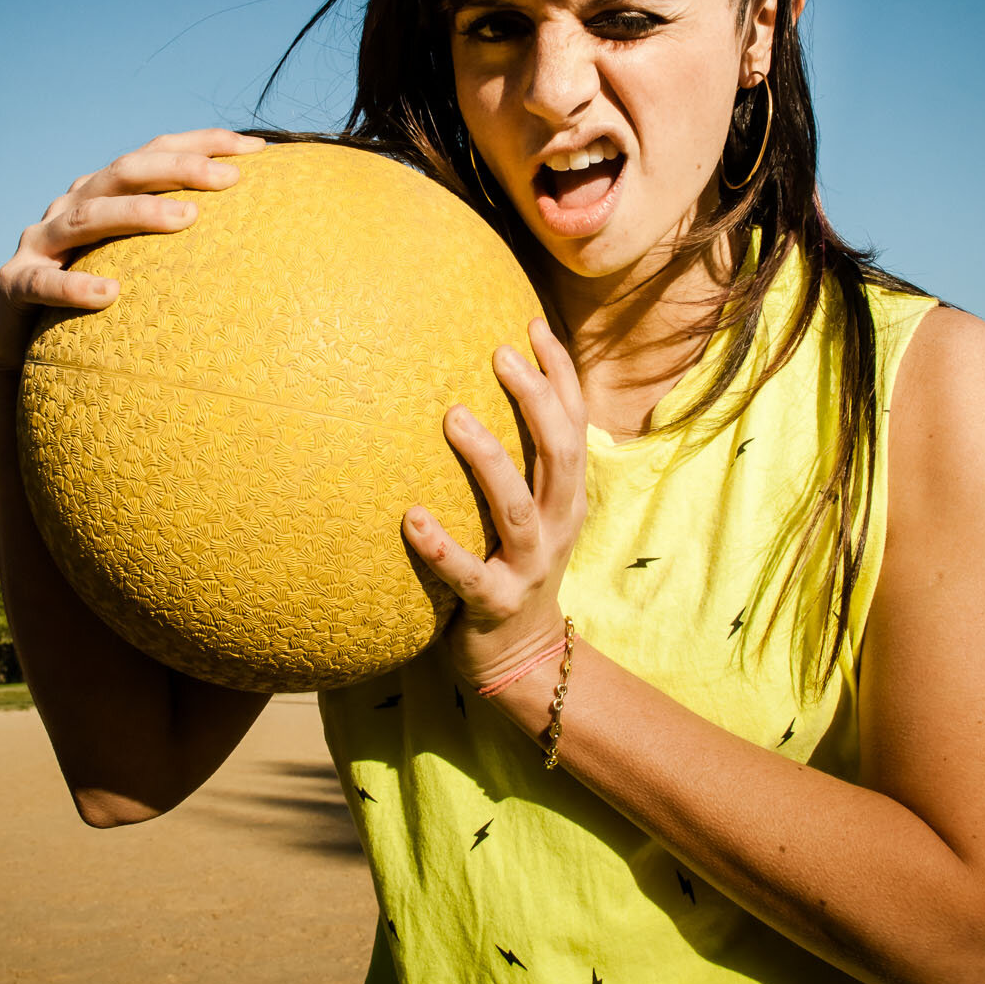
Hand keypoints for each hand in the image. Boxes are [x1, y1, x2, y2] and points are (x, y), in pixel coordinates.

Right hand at [0, 128, 265, 383]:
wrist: (9, 320)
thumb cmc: (88, 278)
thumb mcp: (133, 252)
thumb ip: (178, 238)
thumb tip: (258, 235)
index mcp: (106, 191)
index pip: (156, 152)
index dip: (204, 143)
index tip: (258, 150)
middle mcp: (75, 204)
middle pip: (126, 172)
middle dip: (179, 168)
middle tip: (230, 178)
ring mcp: (42, 240)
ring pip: (89, 217)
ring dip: (138, 213)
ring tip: (186, 219)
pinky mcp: (17, 283)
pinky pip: (44, 283)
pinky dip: (75, 286)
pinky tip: (110, 293)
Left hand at [402, 317, 587, 689]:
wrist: (522, 659)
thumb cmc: (514, 566)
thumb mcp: (532, 511)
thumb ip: (520, 460)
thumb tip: (473, 384)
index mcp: (568, 497)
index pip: (575, 424)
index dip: (561, 374)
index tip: (532, 325)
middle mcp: (558, 526)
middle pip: (560, 453)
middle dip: (536, 400)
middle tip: (500, 354)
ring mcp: (529, 567)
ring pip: (517, 508)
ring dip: (488, 460)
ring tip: (454, 416)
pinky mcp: (495, 605)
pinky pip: (467, 574)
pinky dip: (440, 546)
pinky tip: (409, 517)